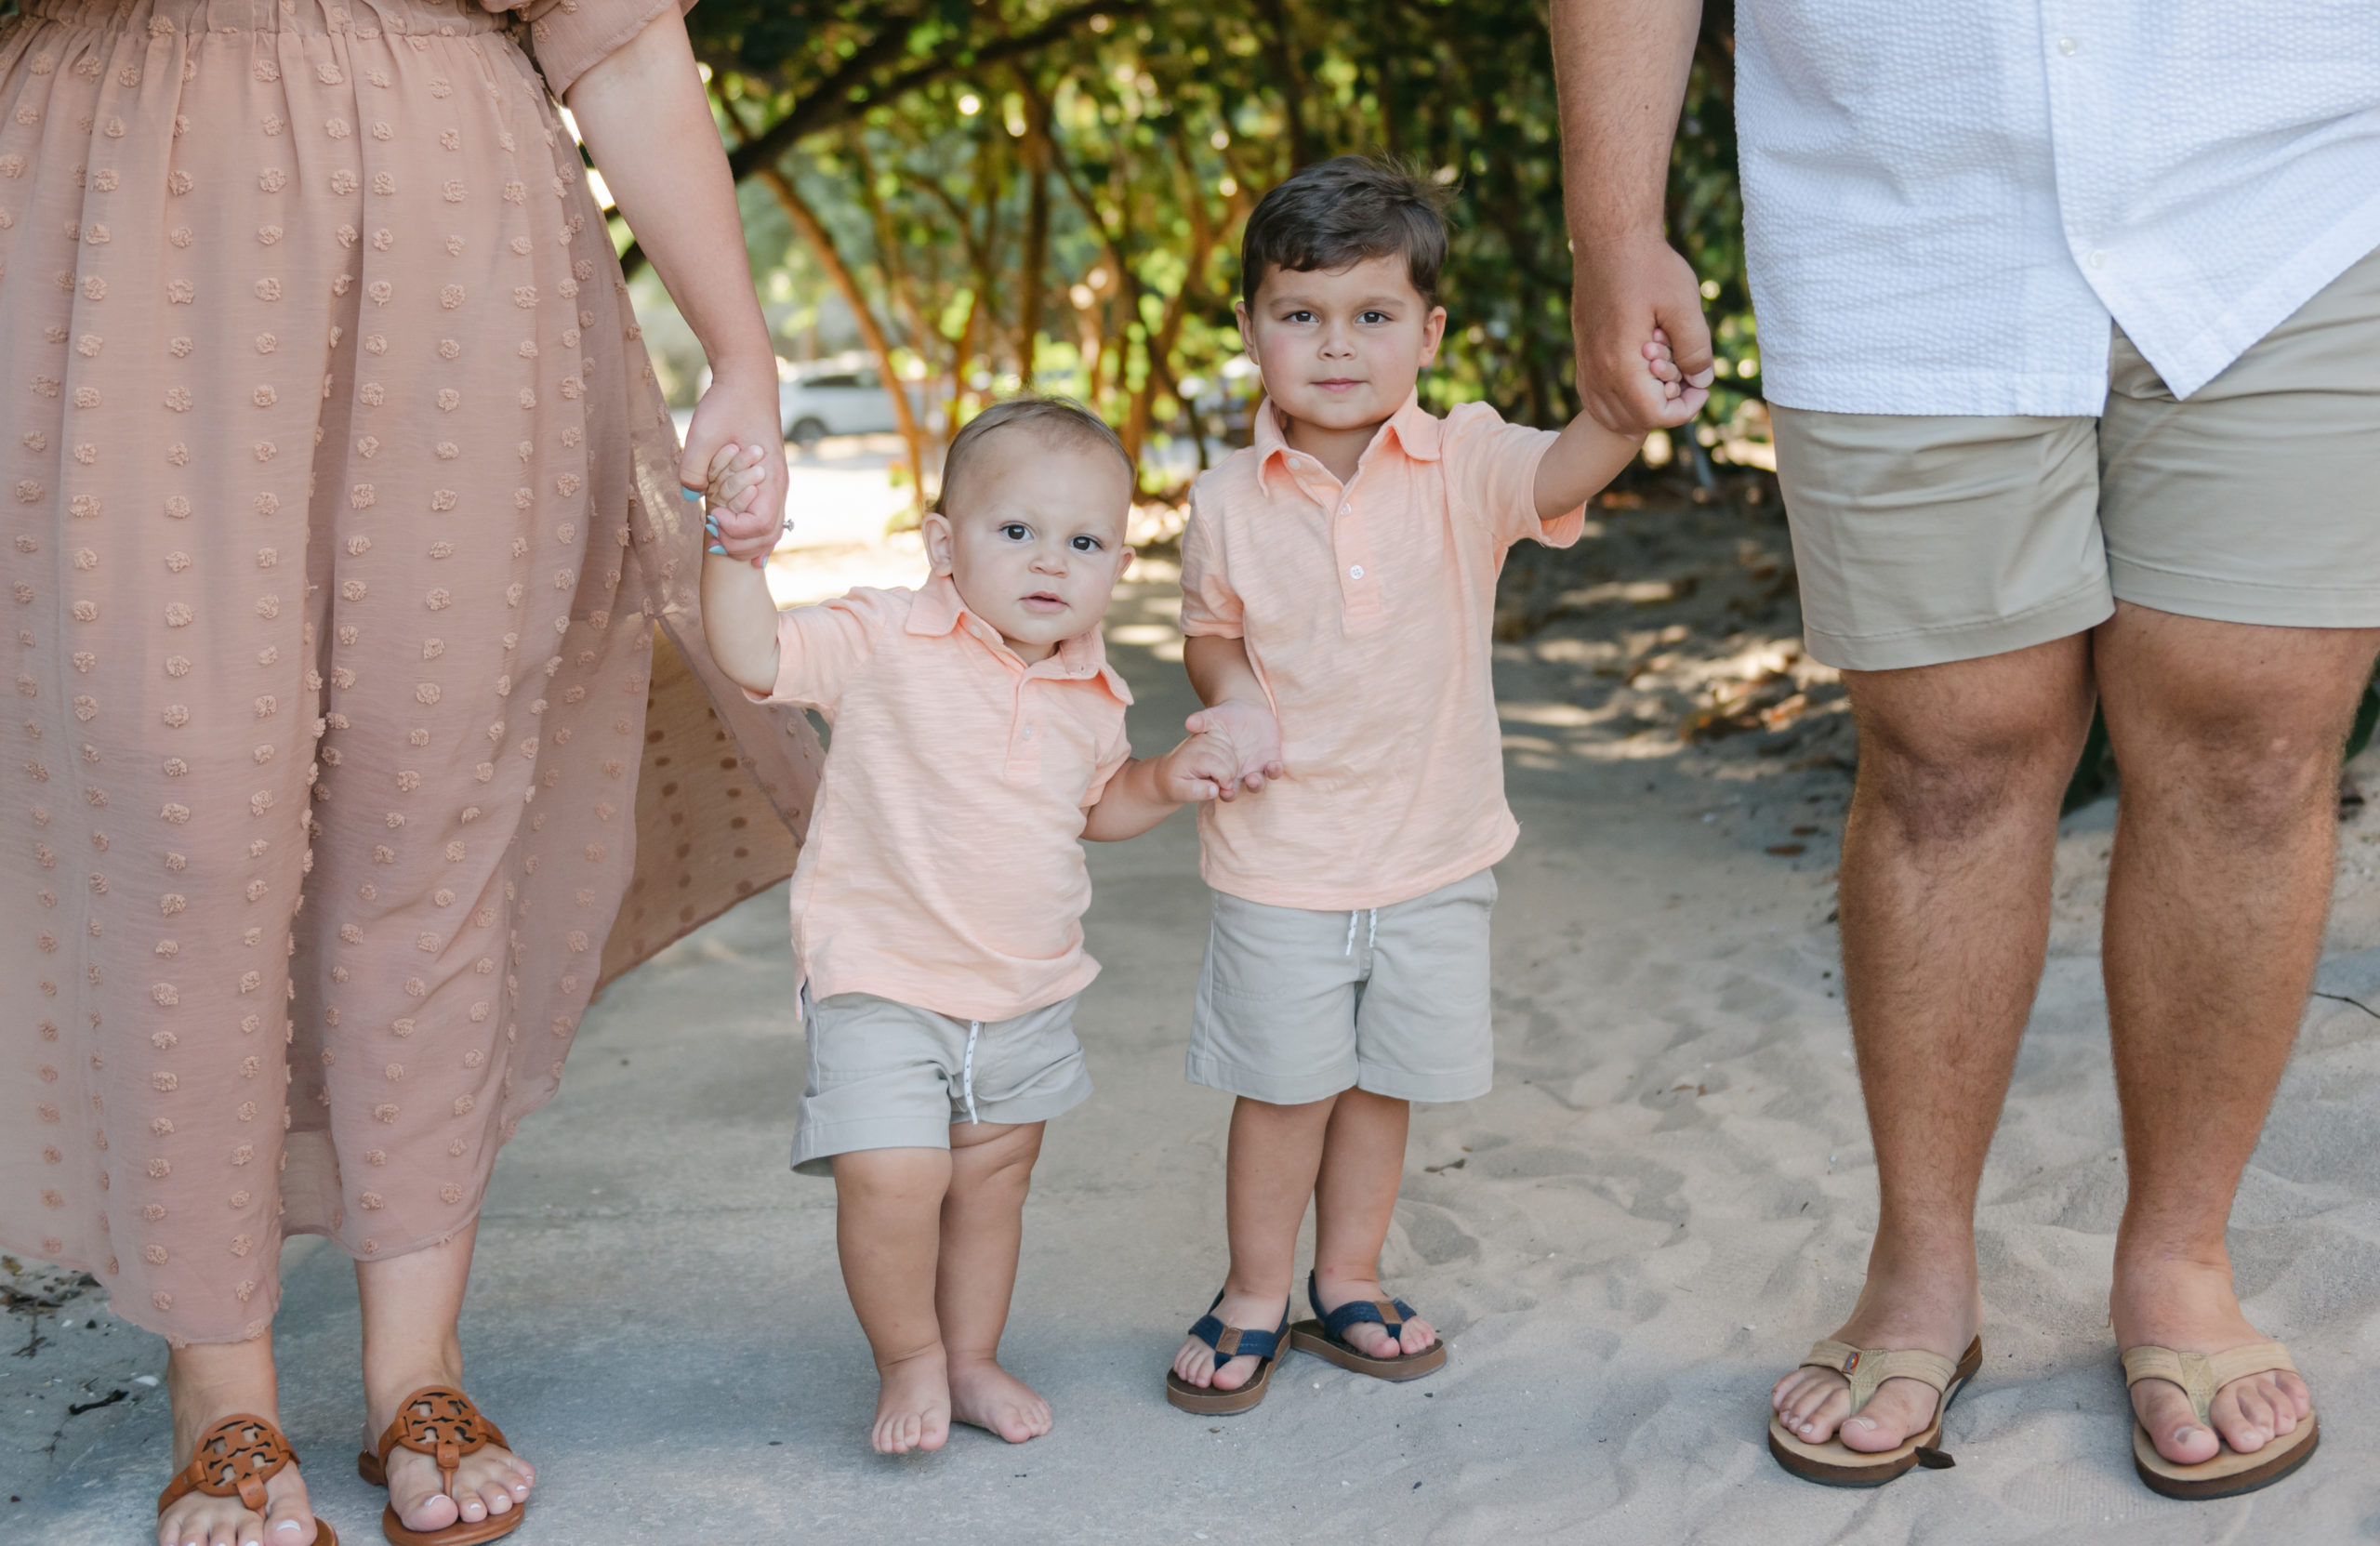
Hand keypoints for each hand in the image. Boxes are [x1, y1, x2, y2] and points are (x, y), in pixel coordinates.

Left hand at [679, 364, 785, 564]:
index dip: (735, 530)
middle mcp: (778, 484)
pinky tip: (741, 544)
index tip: (712, 516)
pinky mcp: (767, 480)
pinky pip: (768, 517)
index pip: (760, 525)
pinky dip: (756, 534)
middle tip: (713, 544)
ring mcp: (775, 483)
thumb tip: (690, 496)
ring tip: (725, 550)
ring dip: (749, 545)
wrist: (747, 381)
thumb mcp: (703, 435)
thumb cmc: (728, 404)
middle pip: (769, 535)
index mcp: (769, 476)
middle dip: (741, 546)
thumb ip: (694, 469)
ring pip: (772, 529)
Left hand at [1154, 732, 1242, 804]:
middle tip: (1220, 784)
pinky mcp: (1209, 735)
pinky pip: (1229, 744)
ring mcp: (1205, 737)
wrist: (1166, 773)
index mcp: (1193, 757)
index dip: (1226, 781)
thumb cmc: (1173, 784)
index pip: (1221, 767)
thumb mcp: (1179, 793)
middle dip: (1230, 774)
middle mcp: (1199, 743)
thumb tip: (1215, 789)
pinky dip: (1229, 755)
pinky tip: (1220, 765)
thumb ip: (1196, 792)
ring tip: (1218, 776)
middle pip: (1229, 758)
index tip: (1221, 790)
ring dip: (1231, 766)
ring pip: (1231, 751)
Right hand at [1182, 698, 1283, 798]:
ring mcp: (1256, 768)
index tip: (1213, 788)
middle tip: (1228, 792)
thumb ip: (1202, 721)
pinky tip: (1272, 765)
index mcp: (1222, 767)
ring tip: (1252, 779)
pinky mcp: (1272, 760)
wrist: (1249, 708)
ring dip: (1255, 784)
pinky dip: (1274, 770)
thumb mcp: (1213, 717)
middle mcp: (1238, 771)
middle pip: (1234, 790)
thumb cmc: (1227, 716)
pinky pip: (1274, 771)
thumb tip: (1188, 722)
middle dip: (1232, 793)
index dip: (1215, 788)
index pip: (1217, 784)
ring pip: (1256, 784)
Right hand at [1570, 230, 1713, 435]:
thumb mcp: (1684, 305)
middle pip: (1631, 422)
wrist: (1609, 239)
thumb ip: (1696, 348)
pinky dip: (1618, 402)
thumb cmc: (1648, 267)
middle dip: (1664, 410)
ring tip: (1663, 380)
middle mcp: (1598, 370)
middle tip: (1683, 377)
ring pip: (1609, 415)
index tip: (1699, 383)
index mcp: (1621, 363)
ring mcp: (1586, 363)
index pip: (1654, 415)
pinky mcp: (1583, 352)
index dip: (1686, 408)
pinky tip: (1640, 378)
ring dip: (1639, 411)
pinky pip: (1594, 397)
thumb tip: (1701, 380)